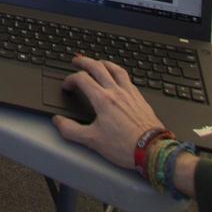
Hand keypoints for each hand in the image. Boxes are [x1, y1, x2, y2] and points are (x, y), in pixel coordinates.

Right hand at [50, 56, 166, 167]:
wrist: (153, 150)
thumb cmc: (125, 146)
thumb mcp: (93, 141)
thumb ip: (71, 130)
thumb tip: (58, 121)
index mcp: (103, 100)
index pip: (82, 79)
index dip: (70, 79)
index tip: (67, 86)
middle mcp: (117, 92)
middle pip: (97, 67)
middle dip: (84, 62)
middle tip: (76, 61)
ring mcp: (130, 94)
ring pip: (116, 69)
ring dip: (104, 63)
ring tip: (98, 62)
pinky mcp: (141, 99)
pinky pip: (128, 79)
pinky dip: (119, 73)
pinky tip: (119, 78)